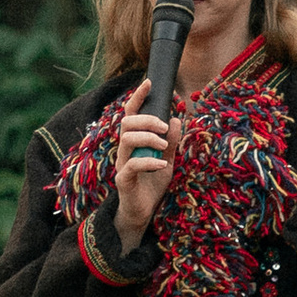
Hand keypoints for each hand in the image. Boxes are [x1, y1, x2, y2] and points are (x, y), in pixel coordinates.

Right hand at [113, 82, 173, 247]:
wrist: (143, 213)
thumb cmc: (152, 184)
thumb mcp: (167, 160)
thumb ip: (170, 142)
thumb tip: (175, 120)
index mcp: (135, 141)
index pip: (131, 113)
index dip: (138, 97)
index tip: (149, 83)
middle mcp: (125, 149)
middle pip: (127, 123)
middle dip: (146, 119)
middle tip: (163, 127)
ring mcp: (122, 164)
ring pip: (126, 139)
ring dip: (147, 138)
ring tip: (162, 146)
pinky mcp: (123, 180)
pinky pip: (132, 165)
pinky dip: (149, 162)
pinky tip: (161, 165)